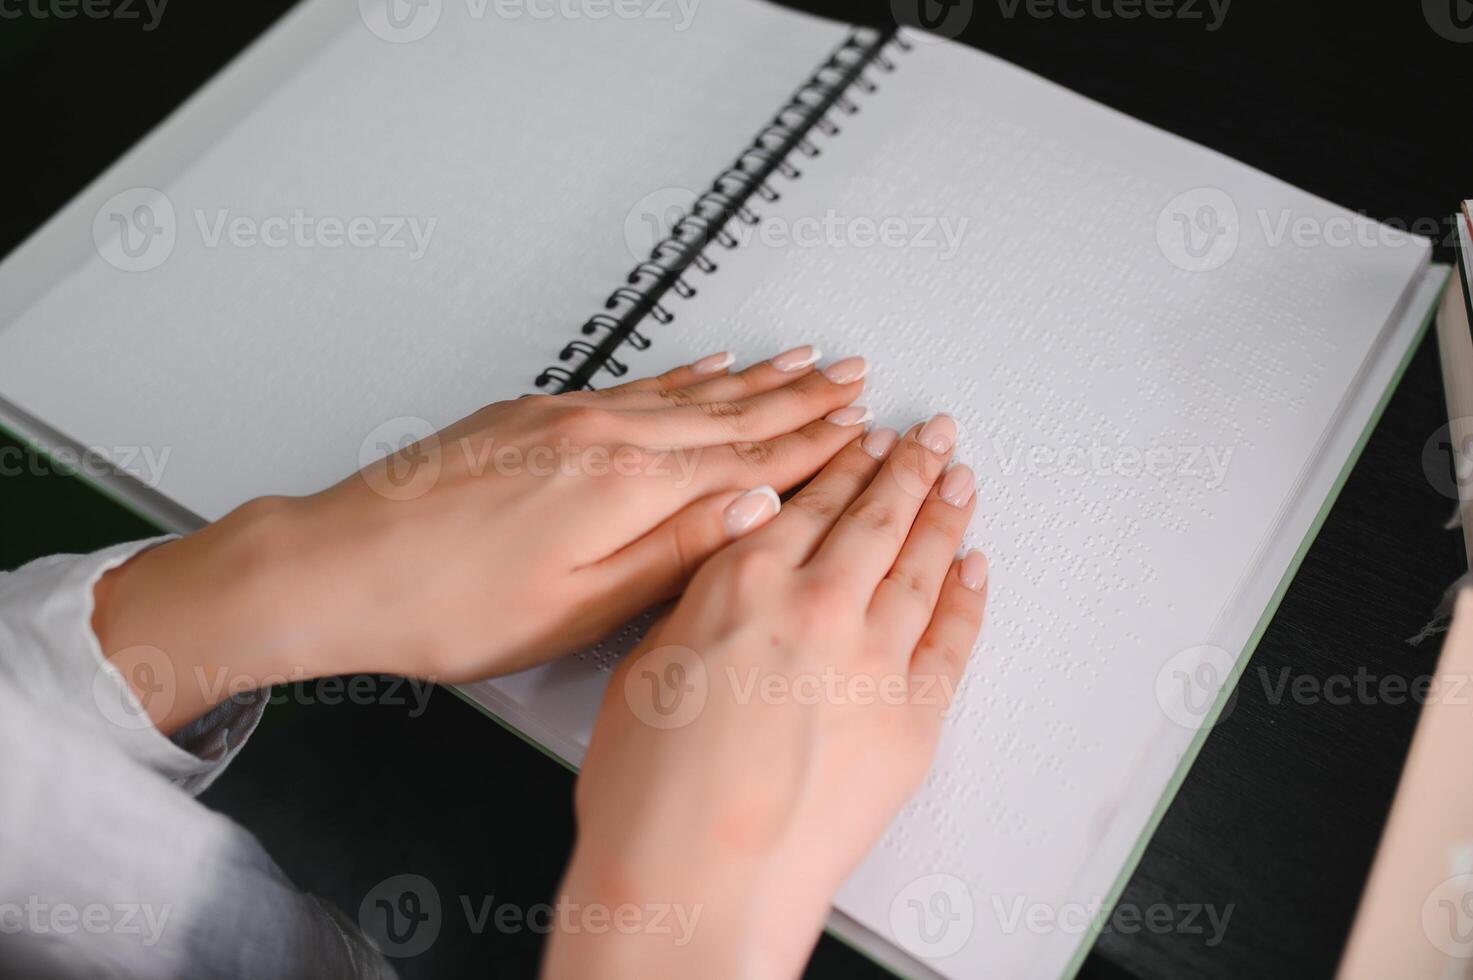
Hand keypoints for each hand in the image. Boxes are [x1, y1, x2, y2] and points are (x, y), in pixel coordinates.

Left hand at [93, 346, 871, 732]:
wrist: (343, 564)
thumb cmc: (449, 603)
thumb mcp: (579, 606)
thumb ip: (675, 552)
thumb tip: (756, 509)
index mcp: (625, 487)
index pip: (747, 460)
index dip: (811, 446)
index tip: (859, 430)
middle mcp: (603, 435)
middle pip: (727, 413)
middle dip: (800, 397)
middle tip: (853, 377)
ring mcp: (567, 416)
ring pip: (686, 391)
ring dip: (753, 377)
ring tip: (802, 361)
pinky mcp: (535, 412)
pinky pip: (635, 383)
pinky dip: (682, 372)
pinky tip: (705, 364)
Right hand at [549, 415, 988, 977]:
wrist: (696, 883)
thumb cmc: (652, 798)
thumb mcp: (646, 667)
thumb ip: (700, 609)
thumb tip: (729, 587)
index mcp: (743, 582)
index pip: (809, 503)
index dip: (843, 466)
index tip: (862, 442)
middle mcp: (818, 607)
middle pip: (876, 517)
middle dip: (907, 467)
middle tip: (930, 436)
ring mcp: (875, 660)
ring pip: (923, 563)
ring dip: (946, 513)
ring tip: (960, 479)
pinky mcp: (914, 719)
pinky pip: (954, 638)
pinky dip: (969, 596)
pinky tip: (974, 569)